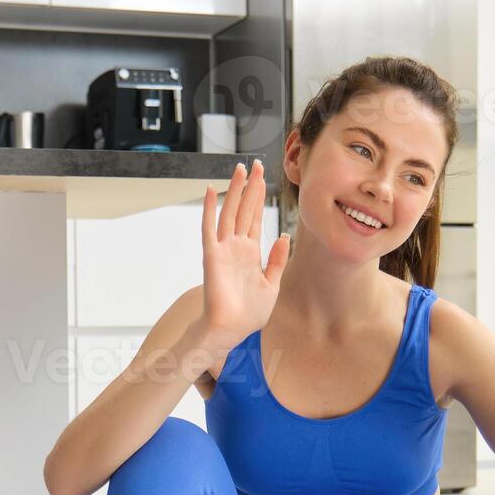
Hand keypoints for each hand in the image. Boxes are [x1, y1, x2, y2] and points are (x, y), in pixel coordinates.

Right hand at [199, 161, 289, 344]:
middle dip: (251, 186)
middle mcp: (237, 246)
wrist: (231, 330)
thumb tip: (284, 237)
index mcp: (251, 252)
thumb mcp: (272, 284)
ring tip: (240, 169)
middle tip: (256, 164)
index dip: (260, 197)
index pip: (255, 217)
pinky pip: (209, 228)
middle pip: (244, 209)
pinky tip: (211, 191)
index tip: (264, 177)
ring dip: (235, 191)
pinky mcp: (212, 256)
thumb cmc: (249, 313)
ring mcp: (223, 249)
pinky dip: (209, 209)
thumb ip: (277, 260)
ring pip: (230, 212)